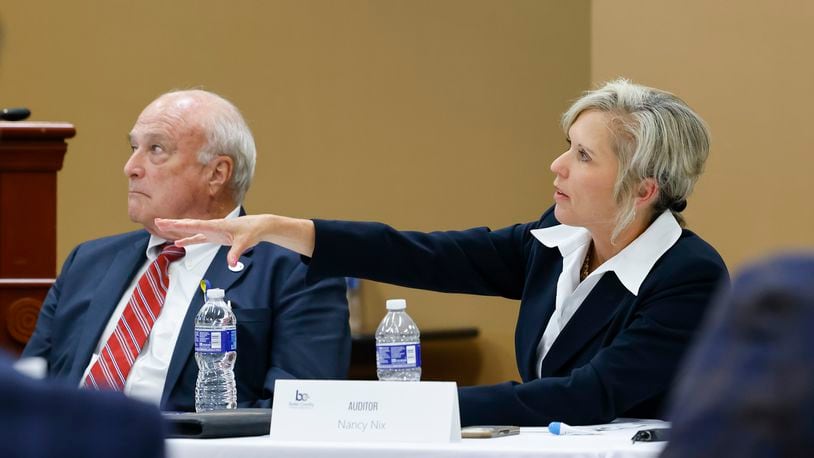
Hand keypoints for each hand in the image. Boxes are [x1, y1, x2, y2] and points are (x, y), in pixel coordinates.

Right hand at [155, 215, 270, 266]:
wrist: (258, 227)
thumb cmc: (251, 230)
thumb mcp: (245, 242)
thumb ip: (236, 253)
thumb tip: (231, 264)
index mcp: (216, 225)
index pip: (195, 225)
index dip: (180, 225)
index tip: (167, 223)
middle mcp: (211, 227)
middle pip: (188, 225)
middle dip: (173, 224)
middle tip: (157, 221)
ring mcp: (211, 231)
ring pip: (190, 230)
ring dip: (177, 229)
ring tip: (162, 227)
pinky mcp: (214, 236)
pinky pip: (198, 238)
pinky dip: (188, 240)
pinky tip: (179, 243)